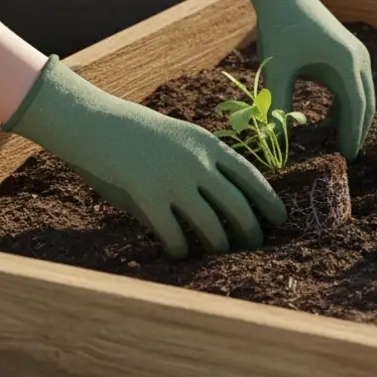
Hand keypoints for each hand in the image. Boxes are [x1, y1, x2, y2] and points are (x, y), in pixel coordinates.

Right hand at [2, 57, 286, 258]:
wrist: (95, 121)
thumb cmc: (138, 134)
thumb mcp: (180, 140)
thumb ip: (202, 167)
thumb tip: (226, 203)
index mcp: (209, 145)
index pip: (251, 176)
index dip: (269, 200)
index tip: (281, 218)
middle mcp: (197, 162)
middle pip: (237, 204)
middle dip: (251, 229)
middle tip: (256, 245)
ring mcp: (173, 179)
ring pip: (210, 222)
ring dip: (220, 244)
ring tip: (223, 254)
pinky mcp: (146, 194)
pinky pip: (172, 231)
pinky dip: (180, 247)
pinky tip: (181, 254)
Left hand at [228, 0, 373, 159]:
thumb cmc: (281, 29)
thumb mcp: (278, 69)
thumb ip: (278, 104)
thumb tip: (275, 138)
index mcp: (347, 64)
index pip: (356, 108)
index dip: (353, 134)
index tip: (347, 157)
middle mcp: (359, 60)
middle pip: (367, 104)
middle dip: (359, 130)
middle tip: (348, 157)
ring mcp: (357, 56)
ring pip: (363, 96)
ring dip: (353, 118)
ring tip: (339, 143)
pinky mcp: (350, 54)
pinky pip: (355, 86)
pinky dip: (346, 105)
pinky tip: (329, 120)